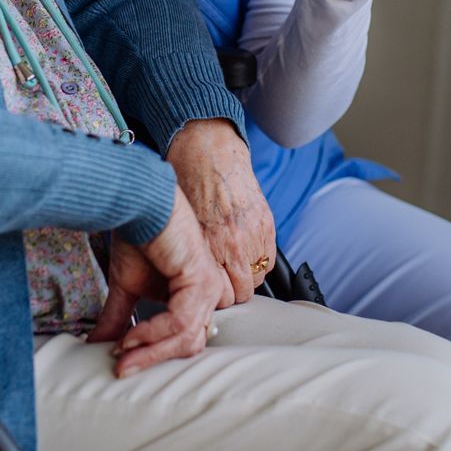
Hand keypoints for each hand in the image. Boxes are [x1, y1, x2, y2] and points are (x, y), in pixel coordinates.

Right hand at [89, 185, 231, 376]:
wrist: (139, 203)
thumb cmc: (139, 235)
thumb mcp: (126, 287)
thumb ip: (119, 318)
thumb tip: (99, 347)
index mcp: (196, 296)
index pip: (183, 339)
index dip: (154, 354)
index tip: (121, 364)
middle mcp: (209, 294)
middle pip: (188, 344)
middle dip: (153, 359)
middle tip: (122, 368)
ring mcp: (209, 288)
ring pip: (186, 338)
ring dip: (150, 351)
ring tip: (122, 356)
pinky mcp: (201, 281)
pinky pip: (180, 321)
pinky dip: (153, 333)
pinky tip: (130, 337)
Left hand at [166, 118, 275, 304]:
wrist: (208, 153)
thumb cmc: (187, 184)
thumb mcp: (180, 226)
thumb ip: (192, 255)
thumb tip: (195, 279)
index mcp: (207, 246)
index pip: (222, 296)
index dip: (216, 297)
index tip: (211, 292)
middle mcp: (232, 244)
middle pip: (242, 292)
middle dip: (233, 291)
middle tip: (224, 281)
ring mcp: (253, 235)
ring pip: (258, 279)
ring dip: (248, 276)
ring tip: (235, 265)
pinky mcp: (267, 224)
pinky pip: (270, 260)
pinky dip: (261, 260)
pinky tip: (248, 252)